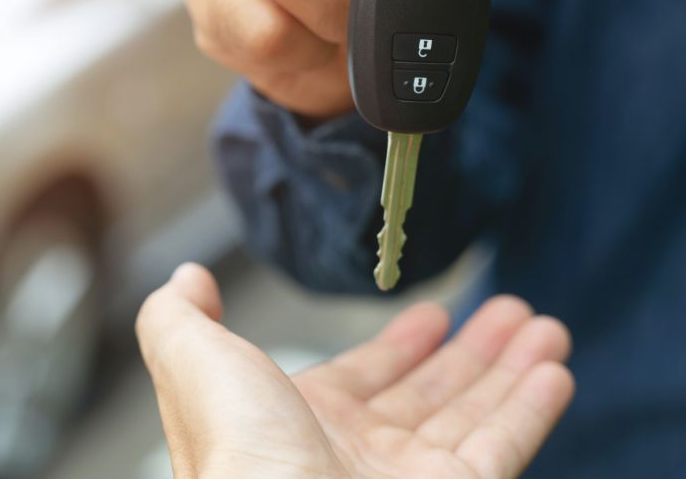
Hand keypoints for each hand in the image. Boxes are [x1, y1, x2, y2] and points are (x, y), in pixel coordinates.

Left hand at [137, 264, 572, 478]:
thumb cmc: (237, 457)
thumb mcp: (194, 365)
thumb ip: (180, 318)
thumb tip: (189, 277)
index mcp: (294, 421)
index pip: (360, 377)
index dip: (398, 346)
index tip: (433, 316)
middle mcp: (352, 455)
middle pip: (426, 394)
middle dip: (468, 352)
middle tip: (509, 311)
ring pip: (470, 415)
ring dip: (509, 368)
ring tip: (543, 325)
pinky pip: (501, 449)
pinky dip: (530, 409)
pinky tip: (554, 371)